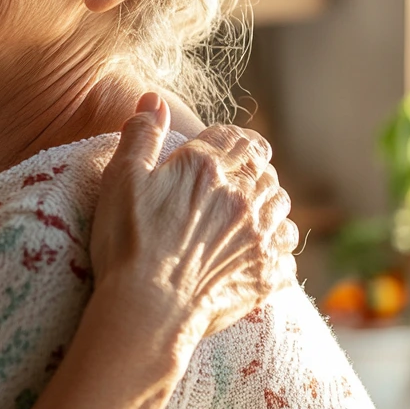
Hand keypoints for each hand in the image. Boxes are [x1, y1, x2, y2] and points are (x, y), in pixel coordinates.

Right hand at [90, 93, 297, 351]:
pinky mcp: (268, 275)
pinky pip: (287, 255)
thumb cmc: (128, 241)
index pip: (240, 137)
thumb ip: (141, 134)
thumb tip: (153, 99)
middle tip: (227, 185)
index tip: (219, 151)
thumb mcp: (121, 178)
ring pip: (283, 208)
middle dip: (251, 172)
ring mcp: (261, 237)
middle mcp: (243, 196)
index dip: (232, 140)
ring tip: (245, 216)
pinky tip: (254, 254)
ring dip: (268, 207)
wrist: (147, 309)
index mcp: (208, 166)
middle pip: (265, 171)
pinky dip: (276, 250)